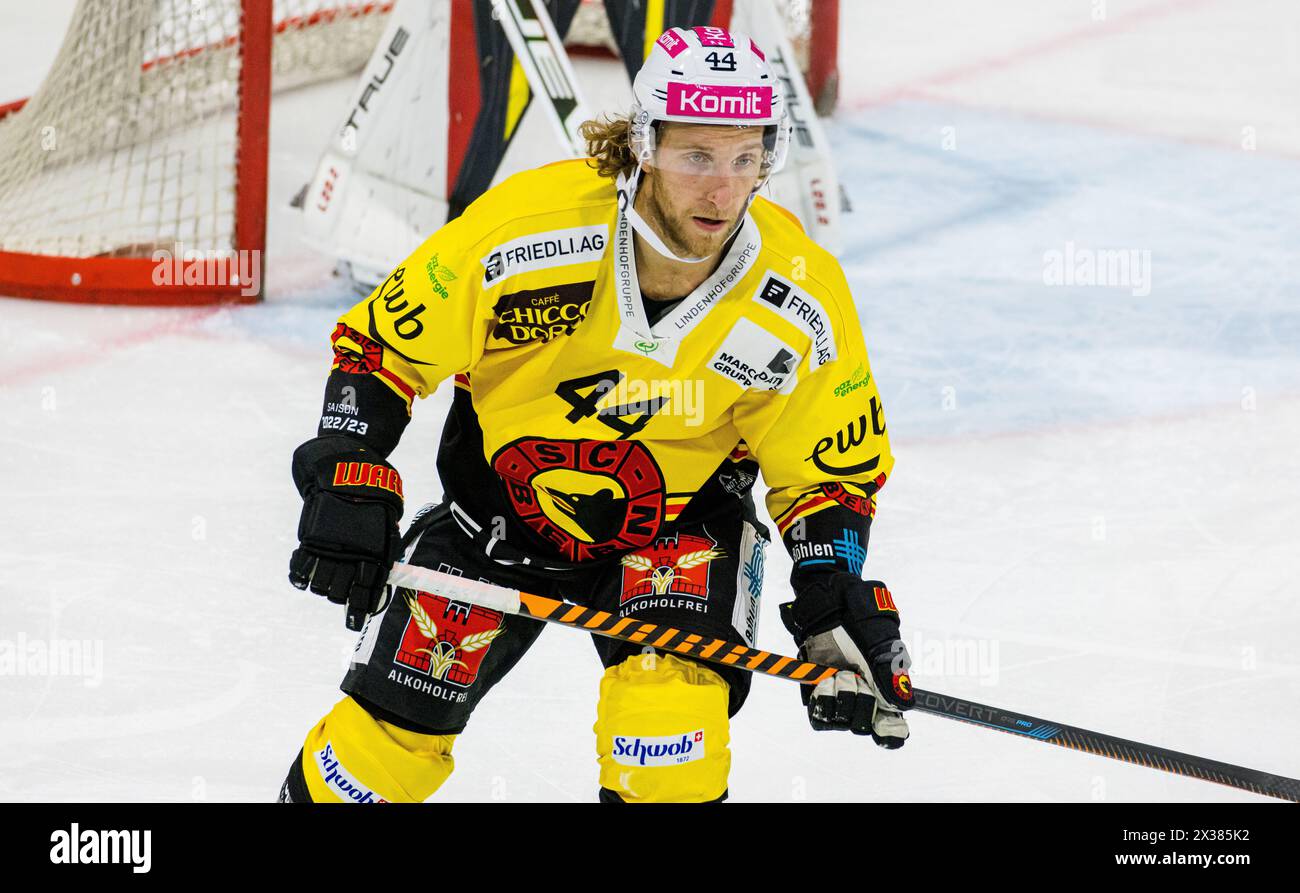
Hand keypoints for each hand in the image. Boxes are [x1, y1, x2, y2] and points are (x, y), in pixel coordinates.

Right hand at [289, 436, 403, 630]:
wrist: (347, 470)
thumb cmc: (374, 499)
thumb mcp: (388, 524)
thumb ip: (385, 551)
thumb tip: (383, 576)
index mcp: (374, 554)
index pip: (366, 592)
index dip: (359, 610)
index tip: (355, 621)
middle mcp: (351, 556)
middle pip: (340, 593)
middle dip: (339, 597)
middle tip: (339, 591)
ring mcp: (329, 549)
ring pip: (321, 585)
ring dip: (322, 587)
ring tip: (324, 580)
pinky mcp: (311, 539)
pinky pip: (301, 568)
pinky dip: (300, 576)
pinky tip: (303, 579)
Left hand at [780, 576, 913, 747]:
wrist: (828, 599)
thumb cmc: (860, 614)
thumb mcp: (879, 638)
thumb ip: (889, 671)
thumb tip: (903, 706)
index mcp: (886, 688)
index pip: (892, 727)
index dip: (891, 732)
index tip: (885, 725)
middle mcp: (864, 696)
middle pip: (864, 726)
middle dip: (860, 702)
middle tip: (853, 674)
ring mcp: (840, 695)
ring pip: (840, 722)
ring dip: (838, 698)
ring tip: (837, 673)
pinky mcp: (817, 691)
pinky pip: (818, 716)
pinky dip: (820, 702)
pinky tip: (823, 680)